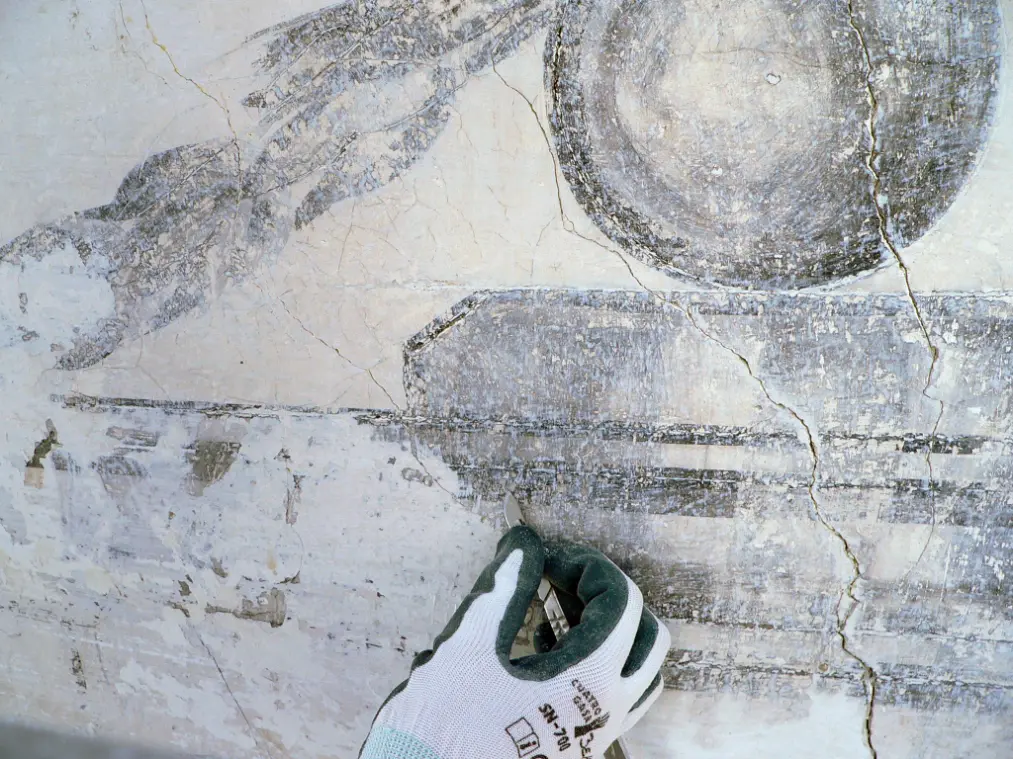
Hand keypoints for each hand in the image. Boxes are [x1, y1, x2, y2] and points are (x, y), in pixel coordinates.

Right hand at [361, 526, 670, 758]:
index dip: (584, 565)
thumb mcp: (470, 641)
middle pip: (649, 634)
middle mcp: (606, 711)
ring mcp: (597, 734)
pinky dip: (598, 662)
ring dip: (613, 632)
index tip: (544, 559)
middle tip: (562, 579)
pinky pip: (617, 697)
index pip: (620, 601)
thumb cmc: (443, 720)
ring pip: (641, 672)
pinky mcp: (579, 747)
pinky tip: (544, 649)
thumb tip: (524, 543)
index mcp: (589, 682)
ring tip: (559, 614)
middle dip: (608, 595)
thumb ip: (506, 584)